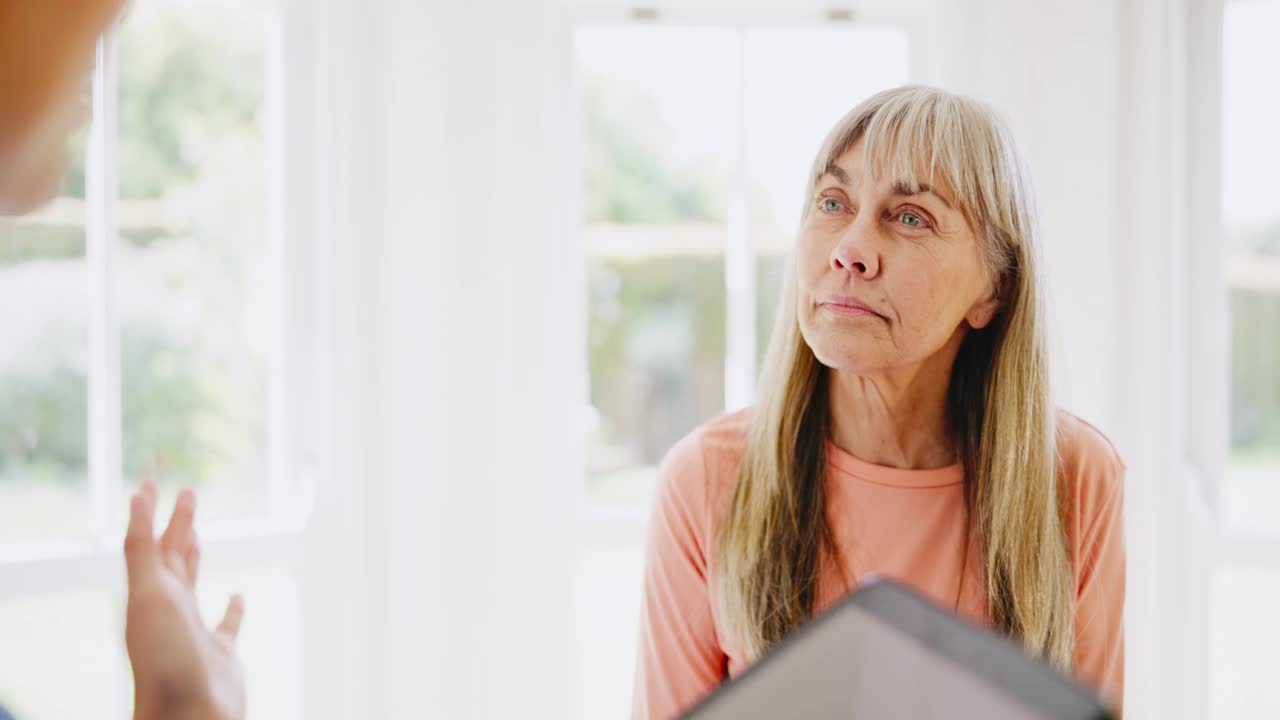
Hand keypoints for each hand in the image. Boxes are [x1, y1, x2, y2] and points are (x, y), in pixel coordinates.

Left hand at [123, 483, 245, 719]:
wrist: (189, 716)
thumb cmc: (165, 658)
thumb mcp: (149, 594)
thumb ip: (142, 549)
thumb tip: (136, 497)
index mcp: (150, 593)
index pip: (150, 543)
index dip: (151, 512)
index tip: (154, 482)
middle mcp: (168, 609)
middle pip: (172, 557)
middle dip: (177, 524)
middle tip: (187, 493)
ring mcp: (194, 631)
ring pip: (193, 584)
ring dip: (196, 558)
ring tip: (198, 536)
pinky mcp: (221, 653)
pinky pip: (227, 624)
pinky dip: (234, 607)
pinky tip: (239, 595)